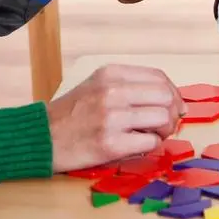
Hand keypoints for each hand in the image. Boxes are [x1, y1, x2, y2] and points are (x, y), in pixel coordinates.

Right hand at [46, 64, 184, 173]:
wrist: (42, 136)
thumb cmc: (72, 112)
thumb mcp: (98, 85)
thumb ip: (130, 86)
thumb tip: (171, 98)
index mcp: (111, 73)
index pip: (159, 77)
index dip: (174, 93)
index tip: (176, 106)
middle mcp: (113, 91)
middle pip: (166, 97)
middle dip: (173, 113)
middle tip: (166, 125)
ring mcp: (112, 117)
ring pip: (163, 118)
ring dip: (165, 130)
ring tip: (153, 135)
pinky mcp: (110, 144)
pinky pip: (150, 142)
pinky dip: (151, 145)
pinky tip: (138, 145)